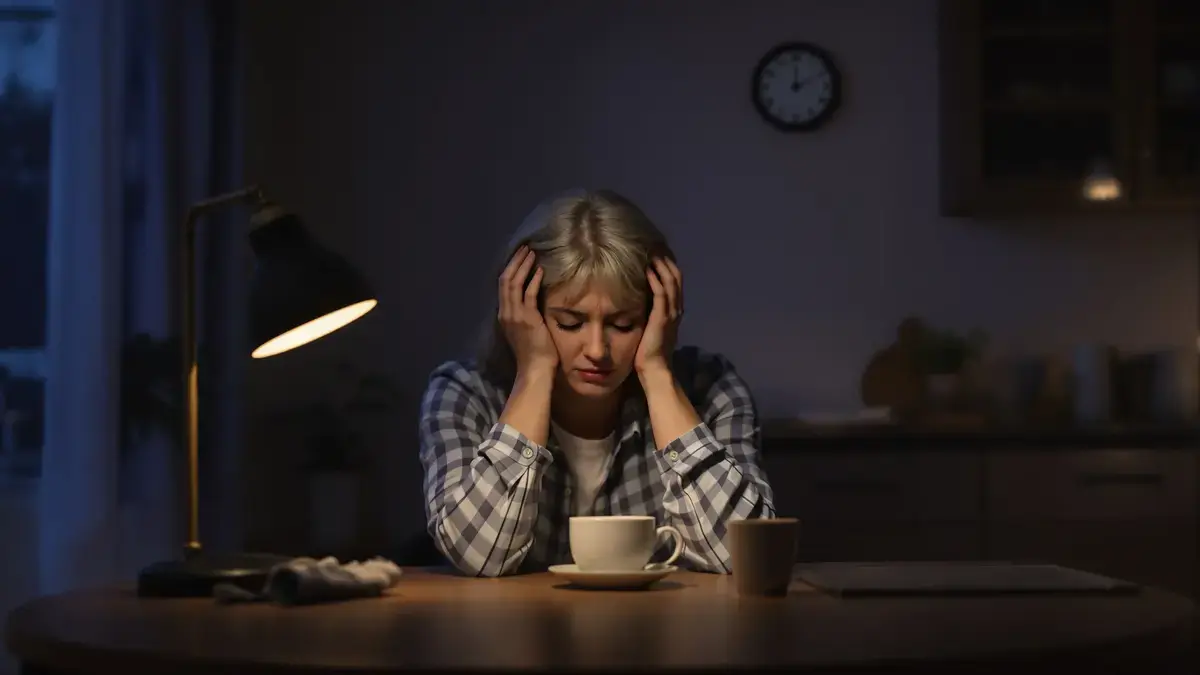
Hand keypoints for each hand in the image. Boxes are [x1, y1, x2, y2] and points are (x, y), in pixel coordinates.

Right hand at [498, 245, 557, 375]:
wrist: (535, 368)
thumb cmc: (534, 352)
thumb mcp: (524, 329)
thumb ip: (524, 314)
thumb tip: (532, 299)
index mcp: (504, 315)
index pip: (503, 286)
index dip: (511, 269)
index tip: (520, 257)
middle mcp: (505, 313)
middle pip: (505, 280)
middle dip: (515, 262)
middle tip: (525, 248)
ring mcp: (514, 315)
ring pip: (513, 283)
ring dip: (523, 266)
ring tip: (531, 253)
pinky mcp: (527, 318)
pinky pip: (528, 294)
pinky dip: (533, 280)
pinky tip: (540, 270)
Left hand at [635, 257, 683, 375]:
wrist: (655, 369)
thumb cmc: (648, 351)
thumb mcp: (651, 326)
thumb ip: (649, 312)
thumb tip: (638, 297)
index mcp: (675, 310)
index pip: (675, 280)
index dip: (668, 263)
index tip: (657, 250)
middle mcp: (676, 308)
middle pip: (676, 275)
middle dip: (666, 258)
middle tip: (655, 243)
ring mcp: (671, 313)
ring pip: (671, 281)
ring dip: (661, 264)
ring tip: (651, 250)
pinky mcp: (662, 318)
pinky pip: (661, 293)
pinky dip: (655, 279)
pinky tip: (647, 268)